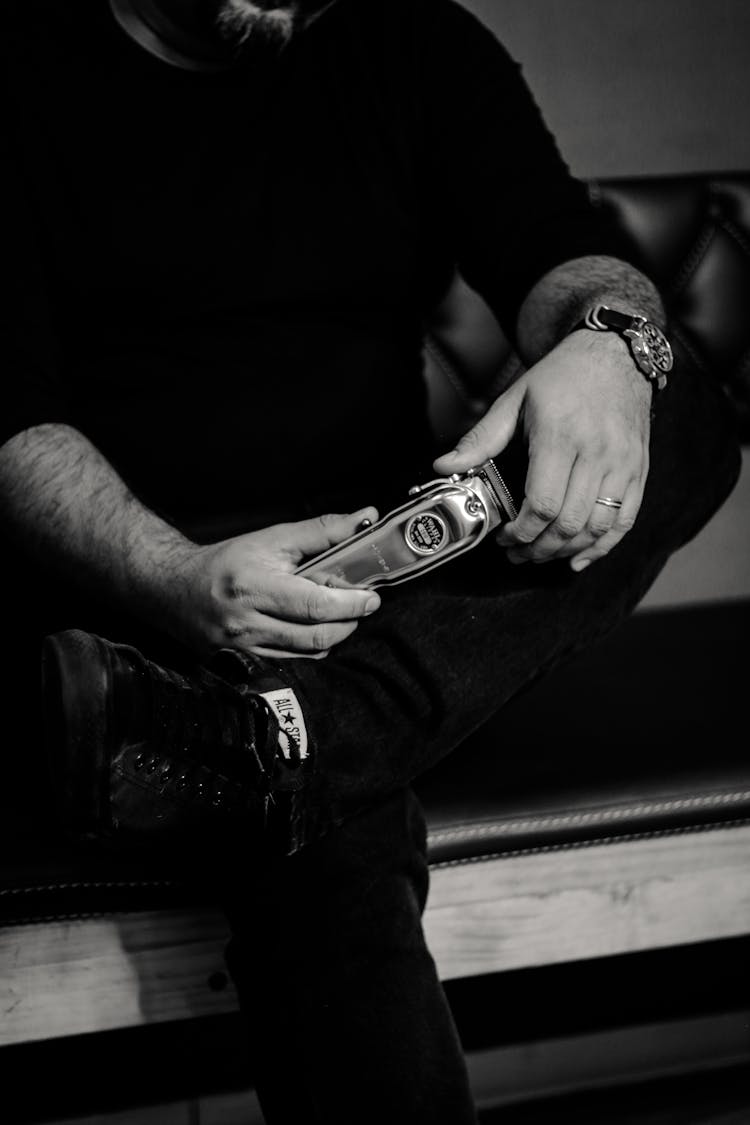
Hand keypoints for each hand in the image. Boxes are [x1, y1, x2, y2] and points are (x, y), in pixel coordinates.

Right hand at [162, 508, 380, 657]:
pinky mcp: (241, 664)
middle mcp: (246, 623)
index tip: (370, 597)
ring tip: (336, 614)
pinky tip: (312, 628)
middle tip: (360, 606)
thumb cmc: (227, 561)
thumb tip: (365, 519)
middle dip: (348, 622)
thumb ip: (322, 531)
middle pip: (317, 636)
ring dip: (333, 635)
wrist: (174, 589)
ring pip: (308, 654)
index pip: (315, 605)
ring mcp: (242, 649)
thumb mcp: (273, 539)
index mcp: (254, 587)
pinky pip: (292, 662)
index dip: (351, 604)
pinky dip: (311, 647)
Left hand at [433, 331, 652, 569]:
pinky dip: (602, 546)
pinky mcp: (637, 471)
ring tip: (541, 555)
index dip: (521, 531)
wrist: (615, 355)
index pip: (543, 504)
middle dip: (539, 548)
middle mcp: (597, 453)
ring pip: (597, 527)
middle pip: (569, 523)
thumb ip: (481, 439)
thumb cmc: (563, 377)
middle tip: (518, 553)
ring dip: (566, 551)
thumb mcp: (515, 400)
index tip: (504, 537)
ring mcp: (622, 464)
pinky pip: (625, 520)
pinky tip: (579, 558)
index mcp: (561, 437)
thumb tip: (445, 466)